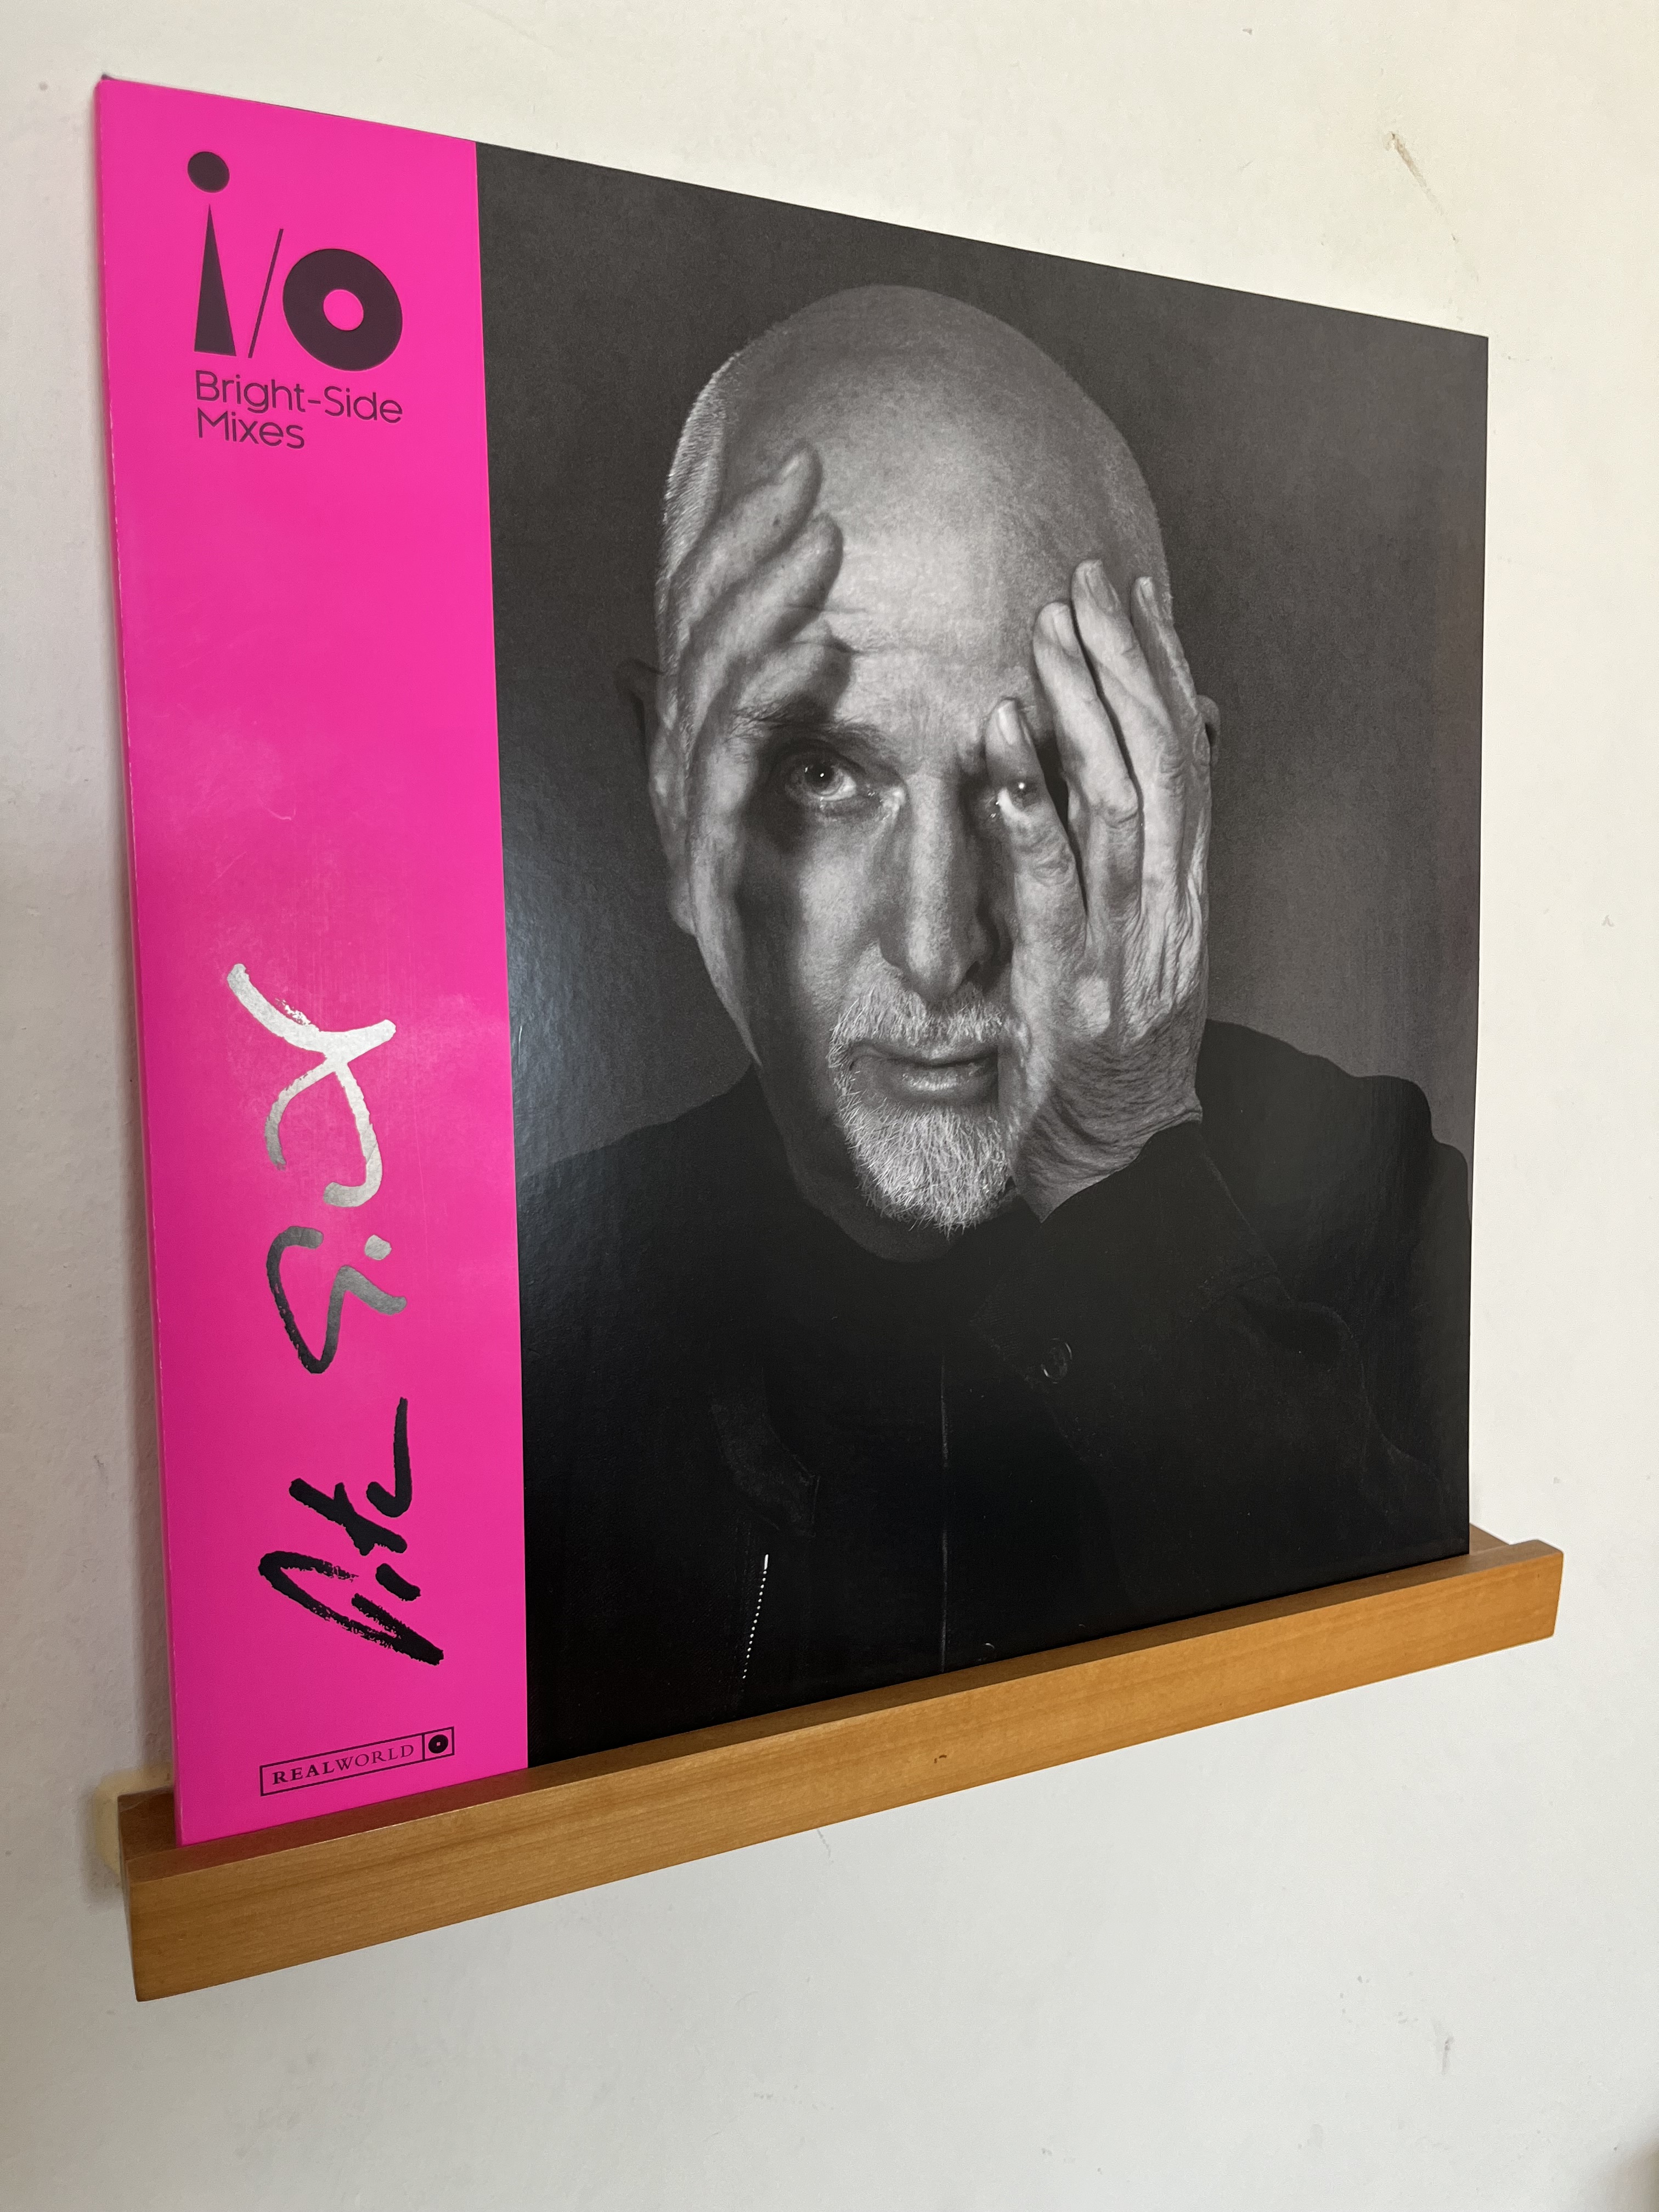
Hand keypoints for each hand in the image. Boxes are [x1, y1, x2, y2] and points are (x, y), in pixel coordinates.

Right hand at [648, 444, 842, 1024]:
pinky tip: (812, 649)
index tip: (804, 474)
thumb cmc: (843, 966)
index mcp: (708, 767)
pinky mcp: (707, 884)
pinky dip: (765, 702)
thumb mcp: (824, 834)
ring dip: (760, 608)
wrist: (833, 1092)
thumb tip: (665, 666)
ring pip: (706, 692)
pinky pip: (726, 773)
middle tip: (804, 477)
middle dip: (744, 550)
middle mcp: (686, 793)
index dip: (741, 546)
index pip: (709, 631)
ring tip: (818, 542)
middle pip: (694, 644)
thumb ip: (770, 751)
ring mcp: (690, 838)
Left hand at [986, 559, 1211, 1218]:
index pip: (1189, 753)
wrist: (1118, 1156)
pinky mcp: (1076, 989)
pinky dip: (1030, 817)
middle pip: (1165, 760)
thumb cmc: (1117, 1039)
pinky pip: (1056, 889)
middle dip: (1126, 664)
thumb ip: (1156, 838)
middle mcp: (1171, 905)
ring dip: (1084, 717)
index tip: (1133, 590)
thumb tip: (1196, 727)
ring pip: (1122, 805)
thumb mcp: (1147, 930)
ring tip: (1045, 641)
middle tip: (1082, 584)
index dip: (1164, 666)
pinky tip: (1001, 755)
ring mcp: (1129, 947)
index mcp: (1187, 886)